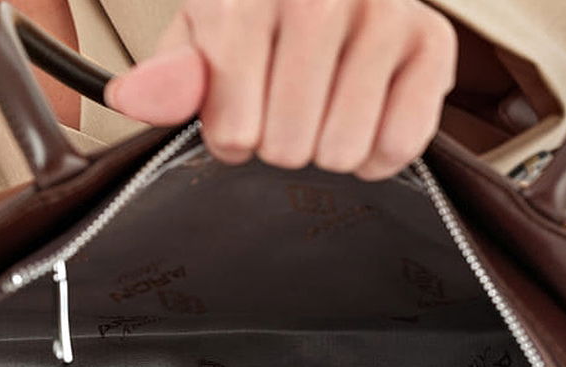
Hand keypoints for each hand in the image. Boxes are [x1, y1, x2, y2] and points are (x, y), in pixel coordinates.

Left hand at [104, 0, 456, 179]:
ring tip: (323, 109)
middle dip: (282, 145)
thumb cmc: (254, 16)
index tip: (239, 110)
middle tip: (286, 108)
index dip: (233, 139)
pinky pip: (399, 143)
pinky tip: (362, 119)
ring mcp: (385, 11)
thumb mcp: (198, 40)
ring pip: (343, 149)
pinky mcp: (432, 41)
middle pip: (291, 147)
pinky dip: (378, 154)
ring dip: (328, 150)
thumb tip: (133, 96)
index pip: (237, 131)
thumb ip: (170, 78)